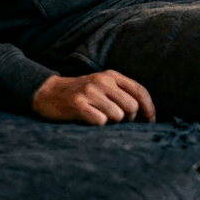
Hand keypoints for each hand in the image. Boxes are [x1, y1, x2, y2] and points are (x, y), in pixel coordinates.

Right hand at [31, 70, 155, 125]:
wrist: (49, 93)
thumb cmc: (82, 94)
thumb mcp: (103, 86)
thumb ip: (122, 93)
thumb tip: (145, 113)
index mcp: (112, 75)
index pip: (140, 90)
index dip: (149, 108)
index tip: (150, 121)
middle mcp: (102, 81)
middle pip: (131, 106)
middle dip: (128, 118)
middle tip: (116, 118)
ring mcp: (90, 91)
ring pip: (117, 115)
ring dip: (111, 122)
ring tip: (99, 116)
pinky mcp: (78, 104)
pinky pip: (100, 121)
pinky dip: (97, 124)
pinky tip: (88, 118)